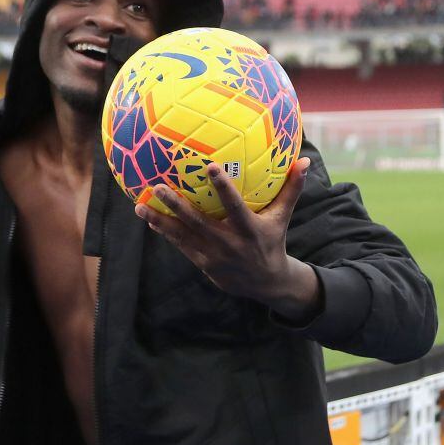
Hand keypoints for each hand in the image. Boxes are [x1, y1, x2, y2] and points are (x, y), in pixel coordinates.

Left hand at [135, 158, 320, 318]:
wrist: (267, 284)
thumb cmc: (273, 241)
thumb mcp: (283, 217)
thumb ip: (291, 189)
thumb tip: (303, 161)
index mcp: (249, 230)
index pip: (235, 206)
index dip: (223, 188)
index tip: (210, 167)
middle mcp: (229, 243)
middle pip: (198, 222)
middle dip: (177, 205)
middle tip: (158, 186)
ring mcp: (213, 256)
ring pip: (182, 236)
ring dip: (160, 220)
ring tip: (140, 205)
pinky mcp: (203, 263)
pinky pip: (180, 245)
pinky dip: (165, 232)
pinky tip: (149, 217)